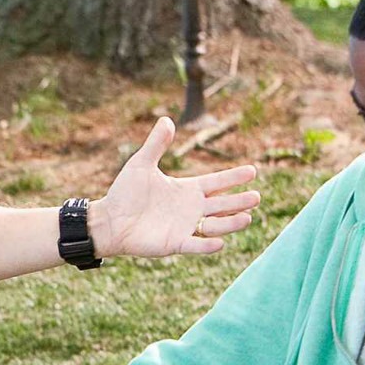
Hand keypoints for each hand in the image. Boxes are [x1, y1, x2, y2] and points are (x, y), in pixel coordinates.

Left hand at [89, 118, 260, 258]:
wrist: (108, 220)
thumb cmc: (124, 193)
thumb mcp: (141, 164)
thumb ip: (156, 144)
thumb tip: (166, 120)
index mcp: (186, 189)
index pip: (217, 182)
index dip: (234, 177)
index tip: (252, 171)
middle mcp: (191, 209)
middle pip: (222, 204)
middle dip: (240, 201)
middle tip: (256, 197)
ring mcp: (185, 227)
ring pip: (216, 225)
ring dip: (231, 223)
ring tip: (247, 218)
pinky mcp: (175, 243)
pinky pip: (195, 245)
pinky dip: (207, 245)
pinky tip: (220, 243)